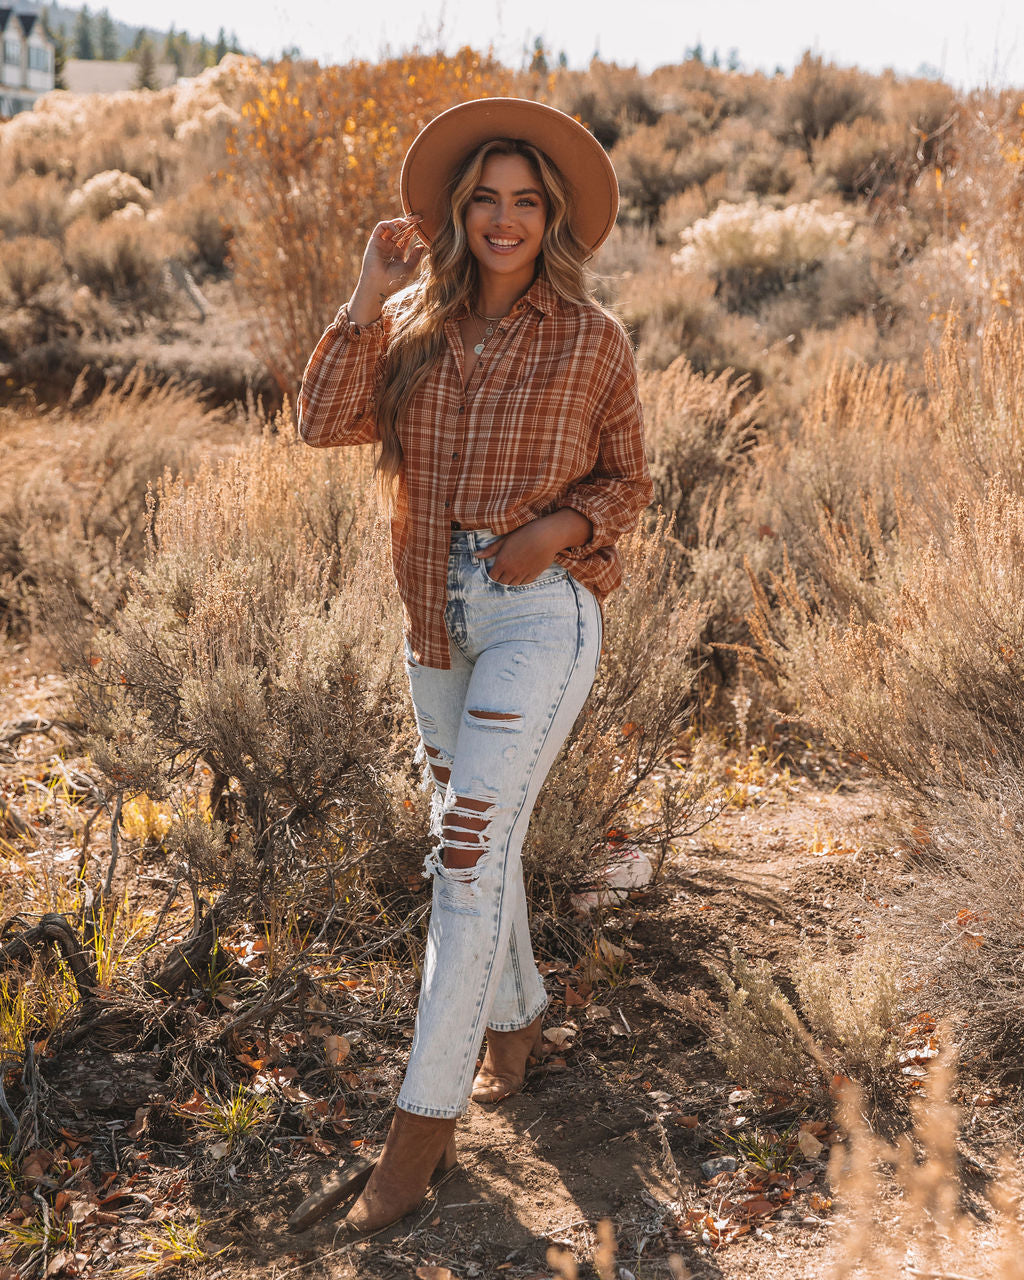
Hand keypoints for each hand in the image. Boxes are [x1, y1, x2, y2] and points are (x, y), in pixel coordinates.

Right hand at [348, 214, 423, 323]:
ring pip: (390, 226)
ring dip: (399, 222)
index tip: (421, 224)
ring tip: (407, 224)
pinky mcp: (374, 241)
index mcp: (397, 254)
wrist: (378, 286)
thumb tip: (422, 246)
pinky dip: (389, 225)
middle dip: (407, 222)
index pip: (405, 238)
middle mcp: (389, 248)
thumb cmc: (393, 281)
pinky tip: (397, 231)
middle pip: (398, 230)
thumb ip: (415, 257)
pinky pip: (380, 227)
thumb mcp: (409, 268)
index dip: (412, 231)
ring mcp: (381, 244)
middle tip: (417, 218)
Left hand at [475, 511, 590, 585]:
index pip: (492, 577)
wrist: (546, 536)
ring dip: (509, 583)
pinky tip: (520, 578)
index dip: (491, 576)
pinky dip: (520, 583)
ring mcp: (523, 574)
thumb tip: (475, 555)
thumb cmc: (524, 534)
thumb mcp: (505, 540)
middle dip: (499, 581)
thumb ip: (490, 550)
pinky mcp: (533, 575)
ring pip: (512, 586)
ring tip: (509, 578)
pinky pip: (524, 584)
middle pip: (501, 584)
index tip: (493, 573)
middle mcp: (511, 571)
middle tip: (501, 577)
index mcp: (502, 562)